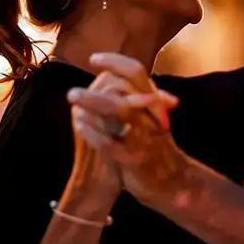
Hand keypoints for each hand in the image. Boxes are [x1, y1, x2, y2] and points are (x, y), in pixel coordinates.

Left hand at [68, 53, 191, 206]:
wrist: (171, 184)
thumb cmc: (154, 148)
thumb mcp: (149, 118)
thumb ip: (136, 97)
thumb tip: (113, 74)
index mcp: (153, 103)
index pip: (136, 71)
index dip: (115, 61)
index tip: (94, 59)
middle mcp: (151, 116)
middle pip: (127, 88)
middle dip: (97, 86)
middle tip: (73, 90)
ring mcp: (144, 137)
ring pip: (121, 110)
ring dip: (93, 101)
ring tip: (72, 97)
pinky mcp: (134, 160)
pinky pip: (111, 143)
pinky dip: (92, 131)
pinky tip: (78, 123)